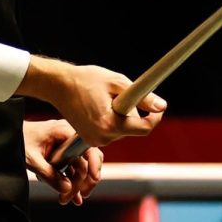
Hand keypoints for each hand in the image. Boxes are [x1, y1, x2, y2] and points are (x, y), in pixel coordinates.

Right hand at [18, 57, 166, 146]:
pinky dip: (112, 119)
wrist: (59, 85)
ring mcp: (95, 141)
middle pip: (132, 128)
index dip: (155, 117)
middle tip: (122, 93)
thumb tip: (161, 106)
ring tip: (106, 98)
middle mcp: (102, 138)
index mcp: (109, 125)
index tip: (158, 106)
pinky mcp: (90, 140)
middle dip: (133, 112)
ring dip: (122, 115)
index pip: (144, 128)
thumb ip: (142, 96)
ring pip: (122, 129)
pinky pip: (111, 131)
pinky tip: (100, 105)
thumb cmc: (87, 80)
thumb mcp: (117, 82)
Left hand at [24, 119, 102, 205]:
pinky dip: (72, 182)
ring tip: (67, 199)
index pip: (88, 147)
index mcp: (64, 131)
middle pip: (89, 159)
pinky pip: (74, 168)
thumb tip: (67, 189)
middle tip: (79, 196)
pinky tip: (70, 196)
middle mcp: (70, 136)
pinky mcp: (64, 152)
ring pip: (83, 166)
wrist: (11, 134)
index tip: (94, 179)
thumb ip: (49, 174)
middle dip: (85, 180)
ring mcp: (68, 144)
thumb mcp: (32, 159)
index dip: (94, 163)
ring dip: (77, 184)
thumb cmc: (19, 139)